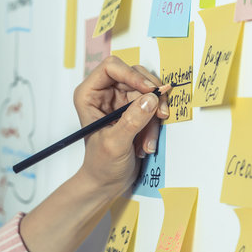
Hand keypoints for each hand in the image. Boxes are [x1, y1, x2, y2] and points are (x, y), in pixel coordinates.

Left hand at [73, 56, 168, 198]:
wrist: (107, 183)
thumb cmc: (101, 165)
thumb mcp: (115, 143)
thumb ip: (132, 120)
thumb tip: (151, 99)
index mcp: (90, 94)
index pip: (113, 67)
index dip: (133, 75)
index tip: (150, 91)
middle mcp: (106, 93)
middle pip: (136, 76)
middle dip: (151, 96)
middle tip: (161, 115)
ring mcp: (122, 102)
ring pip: (148, 93)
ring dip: (154, 116)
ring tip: (148, 141)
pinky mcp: (136, 112)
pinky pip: (154, 107)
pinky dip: (155, 124)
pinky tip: (148, 143)